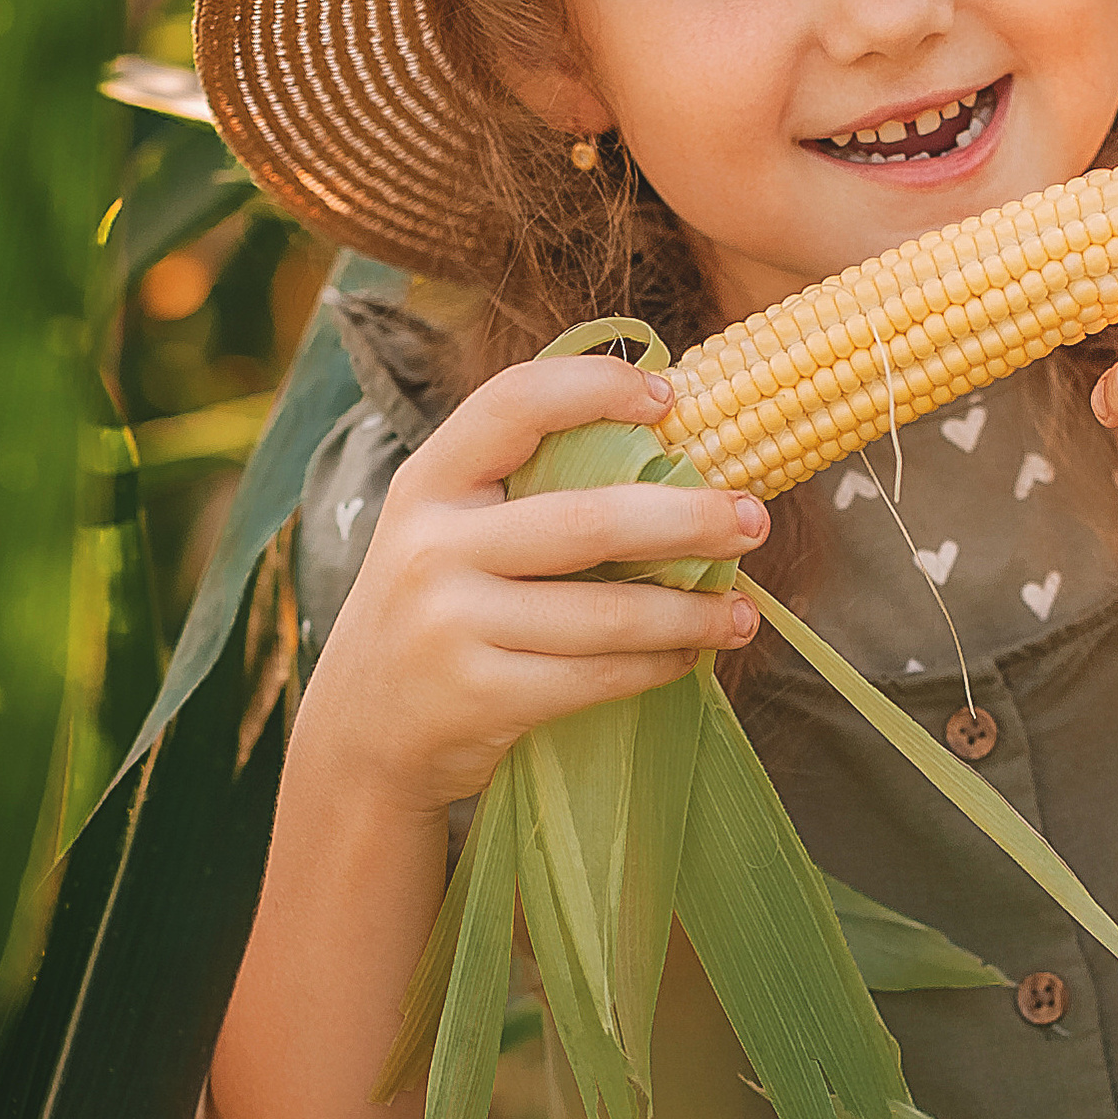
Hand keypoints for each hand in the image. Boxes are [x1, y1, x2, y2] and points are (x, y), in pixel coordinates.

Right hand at [298, 352, 767, 817]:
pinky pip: (597, 676)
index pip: (515, 405)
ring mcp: (452, 626)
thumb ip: (522, 487)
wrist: (363, 729)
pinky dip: (658, 664)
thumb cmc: (437, 607)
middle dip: (689, 519)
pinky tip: (690, 655)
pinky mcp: (482, 696)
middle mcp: (432, 547)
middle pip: (589, 521)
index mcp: (429, 483)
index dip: (597, 389)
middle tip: (753, 518)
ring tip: (744, 612)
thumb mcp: (447, 529)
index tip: (671, 398)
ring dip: (692, 612)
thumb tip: (672, 446)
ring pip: (608, 613)